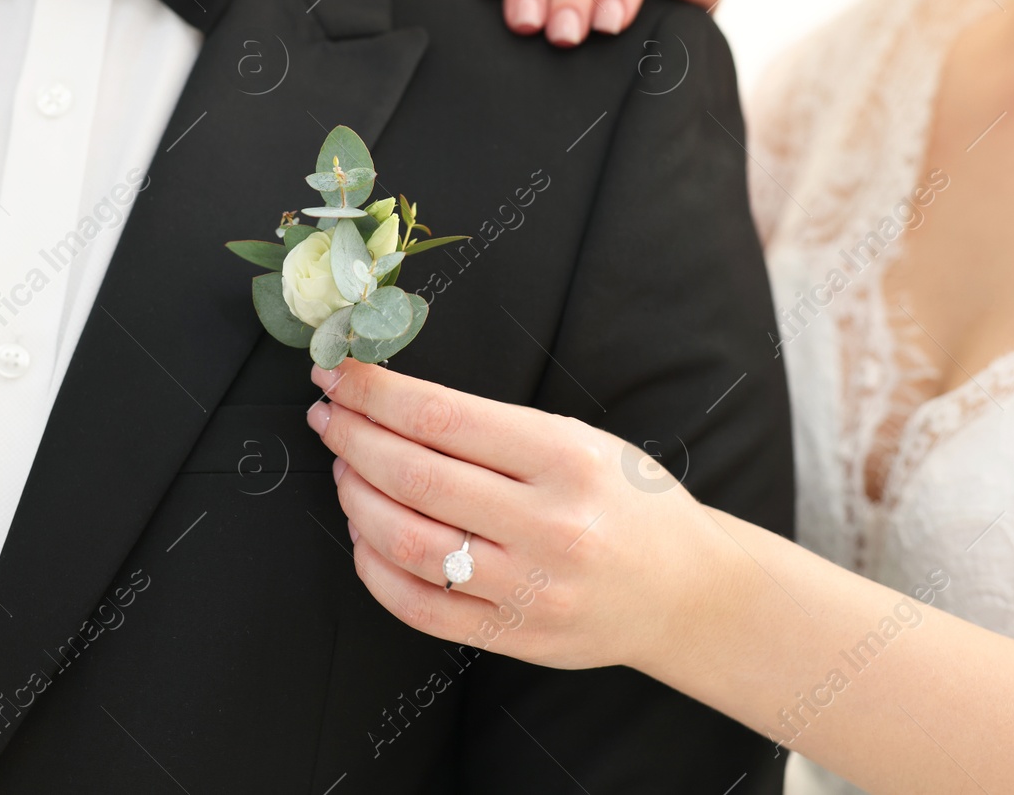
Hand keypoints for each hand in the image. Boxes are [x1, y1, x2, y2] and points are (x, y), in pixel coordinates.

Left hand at [307, 359, 724, 671]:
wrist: (685, 592)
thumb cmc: (629, 503)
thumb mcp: (581, 439)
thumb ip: (496, 429)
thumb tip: (396, 404)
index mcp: (567, 460)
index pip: (444, 417)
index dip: (376, 393)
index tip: (342, 375)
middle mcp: (550, 527)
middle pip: (416, 477)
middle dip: (354, 439)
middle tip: (329, 416)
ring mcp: (530, 590)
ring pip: (408, 544)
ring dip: (357, 500)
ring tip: (346, 470)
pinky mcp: (514, 637)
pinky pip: (418, 607)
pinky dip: (375, 567)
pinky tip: (366, 534)